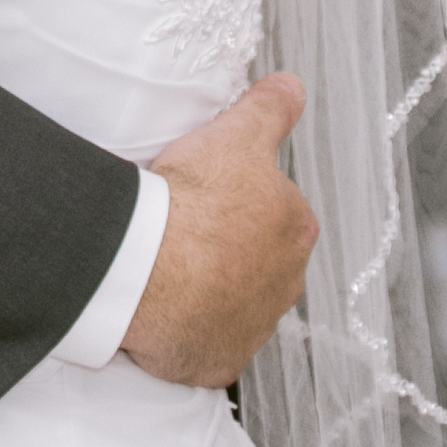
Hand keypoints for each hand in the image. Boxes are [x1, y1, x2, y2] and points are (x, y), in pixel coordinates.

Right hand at [124, 75, 319, 386]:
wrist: (149, 269)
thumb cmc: (194, 200)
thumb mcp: (235, 134)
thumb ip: (270, 109)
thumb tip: (292, 85)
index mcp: (297, 229)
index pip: (276, 212)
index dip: (239, 201)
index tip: (205, 197)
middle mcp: (286, 283)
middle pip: (259, 261)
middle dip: (229, 250)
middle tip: (184, 233)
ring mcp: (253, 327)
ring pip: (234, 303)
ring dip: (211, 292)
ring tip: (169, 272)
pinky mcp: (218, 361)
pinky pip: (206, 344)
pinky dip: (190, 333)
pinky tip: (165, 313)